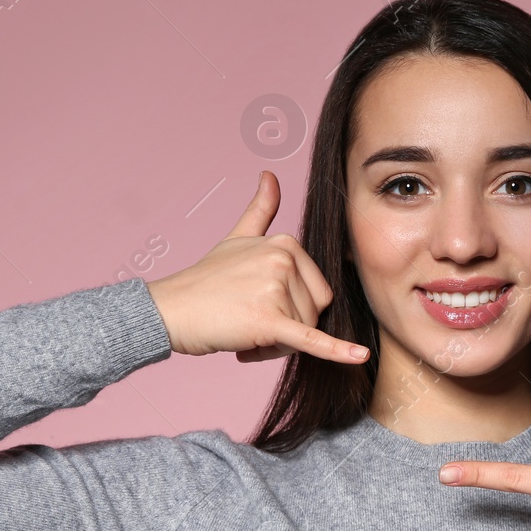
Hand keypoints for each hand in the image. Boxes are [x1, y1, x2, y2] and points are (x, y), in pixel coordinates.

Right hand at [143, 172, 369, 363]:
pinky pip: (310, 340)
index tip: (258, 305)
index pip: (316, 290)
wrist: (170, 310)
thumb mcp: (238, 237)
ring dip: (277, 344)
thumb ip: (260, 209)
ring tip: (245, 331)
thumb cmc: (205, 280)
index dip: (291, 308)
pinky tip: (360, 356)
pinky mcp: (268, 321)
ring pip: (304, 333)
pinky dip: (337, 352)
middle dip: (288, 328)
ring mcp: (276, 289)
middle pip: (314, 312)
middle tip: (250, 323)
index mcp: (286, 243)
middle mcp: (284, 260)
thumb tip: (269, 174)